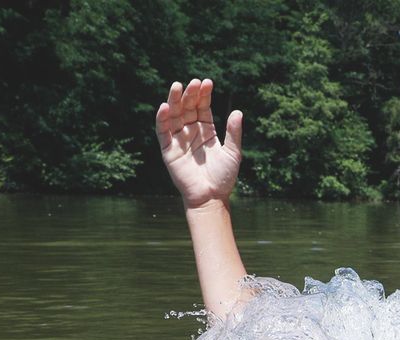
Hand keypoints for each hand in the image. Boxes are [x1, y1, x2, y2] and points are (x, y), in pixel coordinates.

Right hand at [155, 79, 242, 209]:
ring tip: (177, 86)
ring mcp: (179, 140)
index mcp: (207, 132)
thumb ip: (233, 133)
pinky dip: (162, 118)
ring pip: (174, 116)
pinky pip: (163, 131)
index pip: (203, 108)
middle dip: (190, 94)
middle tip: (194, 82)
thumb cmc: (223, 177)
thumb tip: (237, 111)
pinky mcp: (168, 150)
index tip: (207, 82)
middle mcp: (191, 133)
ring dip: (174, 100)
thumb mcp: (232, 153)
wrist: (211, 197)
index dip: (204, 95)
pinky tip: (165, 106)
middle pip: (187, 108)